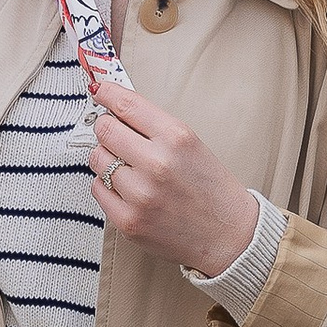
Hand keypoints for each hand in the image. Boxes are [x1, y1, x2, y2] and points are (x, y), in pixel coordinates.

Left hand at [90, 85, 259, 279]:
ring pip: (97, 159)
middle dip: (107, 128)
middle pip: (105, 130)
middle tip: (115, 134)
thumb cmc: (211, 189)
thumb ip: (155, 127)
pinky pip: (97, 189)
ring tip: (129, 168)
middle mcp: (157, 163)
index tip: (99, 90)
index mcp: (176, 138)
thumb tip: (116, 108)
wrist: (229, 236)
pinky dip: (107, 186)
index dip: (107, 93)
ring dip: (107, 159)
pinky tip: (127, 189)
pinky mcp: (128, 220)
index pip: (127, 105)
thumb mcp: (192, 145)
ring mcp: (140, 194)